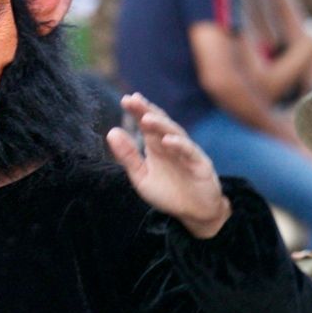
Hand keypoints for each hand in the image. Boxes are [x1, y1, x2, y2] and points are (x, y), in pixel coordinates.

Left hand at [107, 93, 229, 237]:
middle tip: (133, 100)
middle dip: (147, 111)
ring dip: (161, 125)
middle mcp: (171, 145)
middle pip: (159, 123)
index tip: (126, 99)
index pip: (146, 124)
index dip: (137, 111)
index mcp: (156, 146)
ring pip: (175, 134)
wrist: (195, 212)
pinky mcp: (200, 164)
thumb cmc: (168, 193)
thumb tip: (111, 132)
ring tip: (146, 118)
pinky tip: (167, 141)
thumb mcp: (141, 177)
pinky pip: (189, 152)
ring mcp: (187, 153)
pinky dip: (179, 145)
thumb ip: (128, 156)